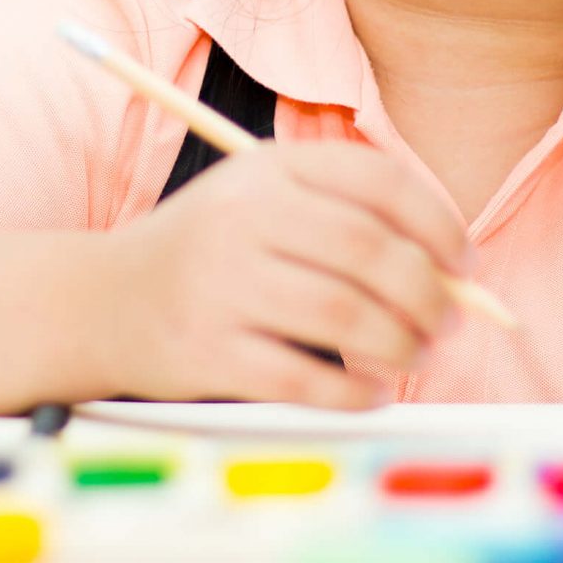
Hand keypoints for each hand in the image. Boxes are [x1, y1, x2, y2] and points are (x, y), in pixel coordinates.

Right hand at [92, 143, 467, 408]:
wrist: (98, 302)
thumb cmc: (207, 255)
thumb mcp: (261, 206)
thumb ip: (347, 223)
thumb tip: (451, 277)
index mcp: (266, 169)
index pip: (377, 181)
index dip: (438, 224)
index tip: (464, 265)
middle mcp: (241, 216)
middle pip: (370, 251)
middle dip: (429, 295)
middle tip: (447, 324)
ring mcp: (220, 284)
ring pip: (345, 315)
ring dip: (401, 345)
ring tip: (414, 356)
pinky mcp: (206, 351)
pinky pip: (304, 378)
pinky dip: (354, 392)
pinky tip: (371, 393)